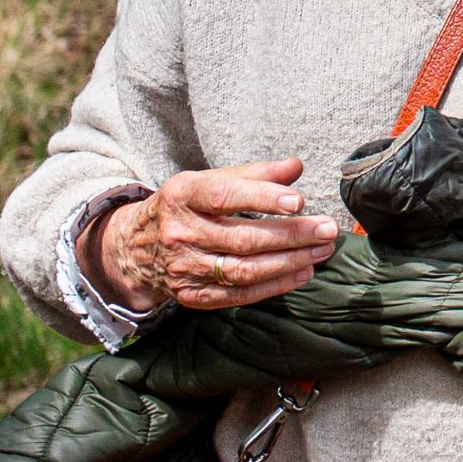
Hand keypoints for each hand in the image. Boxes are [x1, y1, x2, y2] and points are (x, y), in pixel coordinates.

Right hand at [93, 162, 338, 313]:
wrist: (134, 247)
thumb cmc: (183, 207)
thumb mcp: (208, 181)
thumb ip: (254, 174)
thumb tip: (295, 167)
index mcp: (182, 196)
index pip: (224, 196)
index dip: (262, 198)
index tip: (299, 201)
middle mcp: (180, 233)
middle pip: (242, 238)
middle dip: (292, 235)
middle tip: (328, 229)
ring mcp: (184, 267)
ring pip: (243, 270)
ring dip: (289, 262)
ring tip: (322, 250)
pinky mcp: (192, 294)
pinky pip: (238, 294)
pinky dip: (274, 285)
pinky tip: (301, 272)